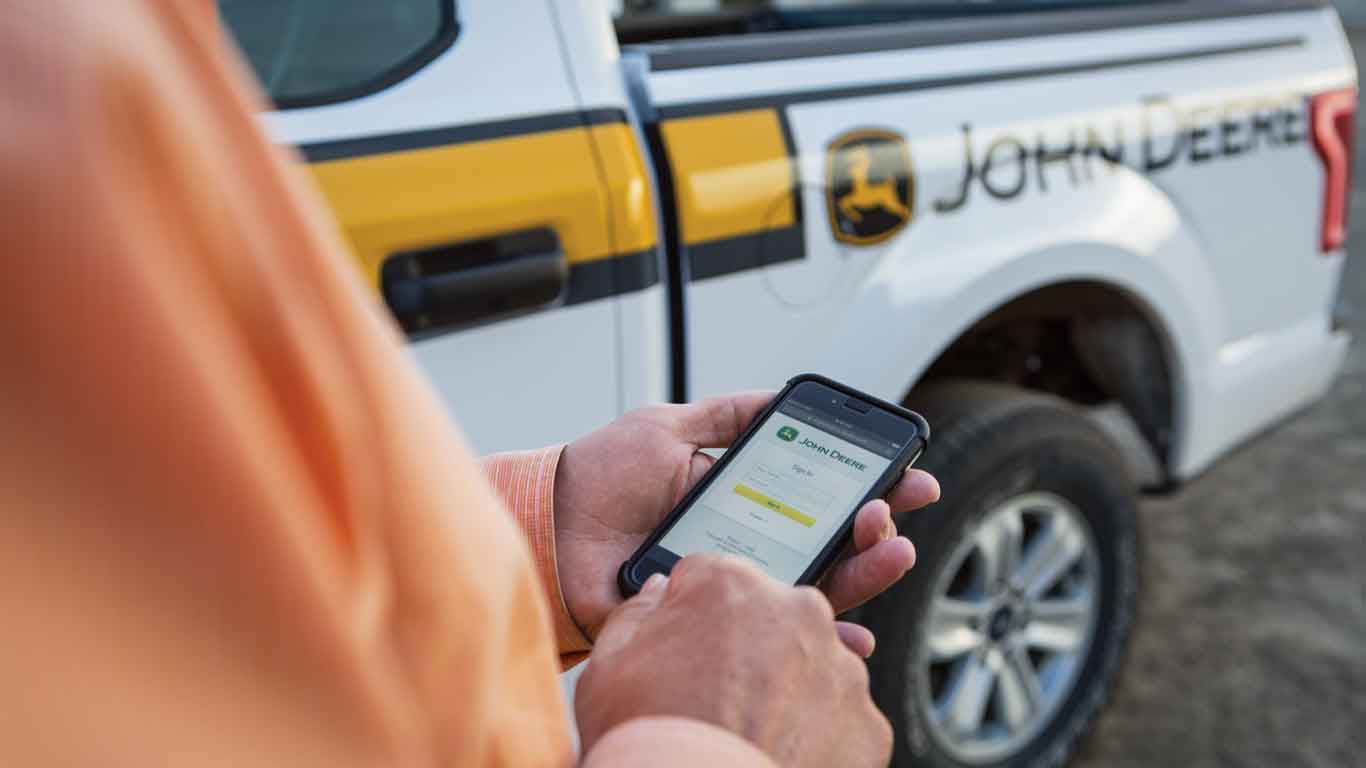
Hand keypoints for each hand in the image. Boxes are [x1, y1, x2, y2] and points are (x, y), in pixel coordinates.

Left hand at [554, 391, 938, 649]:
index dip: (870, 489)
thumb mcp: (667, 427)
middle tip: (895, 511)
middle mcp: (749, 546)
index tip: (912, 474)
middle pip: (832, 546)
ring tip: (892, 549)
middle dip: (878, 530)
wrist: (549, 522)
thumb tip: (781, 396)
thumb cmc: (600, 476)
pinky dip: (820, 640)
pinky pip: (773, 636)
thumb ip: (726, 415)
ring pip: (817, 591)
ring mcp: (735, 588)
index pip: (822, 498)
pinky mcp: (712, 623)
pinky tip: (855, 635)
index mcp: (744, 501)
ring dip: (866, 574)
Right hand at [576, 556, 892, 767]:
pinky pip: (841, 720)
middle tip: (715, 697)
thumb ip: (636, 612)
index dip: (691, 617)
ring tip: (747, 733)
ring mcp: (841, 669)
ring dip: (786, 691)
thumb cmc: (647, 739)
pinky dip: (816, 737)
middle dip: (748, 647)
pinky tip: (777, 756)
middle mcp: (798, 611)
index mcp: (731, 585)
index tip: (682, 653)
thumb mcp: (608, 667)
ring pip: (812, 666)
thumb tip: (658, 591)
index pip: (711, 580)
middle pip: (770, 617)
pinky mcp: (868, 723)